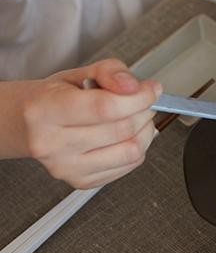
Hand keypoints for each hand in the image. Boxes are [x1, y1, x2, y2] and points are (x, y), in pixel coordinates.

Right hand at [16, 59, 161, 188]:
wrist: (27, 125)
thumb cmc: (52, 99)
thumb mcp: (76, 73)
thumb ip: (109, 71)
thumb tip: (133, 85)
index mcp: (45, 110)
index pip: (105, 107)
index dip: (138, 98)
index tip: (151, 89)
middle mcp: (51, 143)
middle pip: (121, 130)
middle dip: (144, 110)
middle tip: (145, 100)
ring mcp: (65, 167)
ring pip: (130, 151)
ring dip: (146, 130)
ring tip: (139, 117)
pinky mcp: (81, 181)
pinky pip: (128, 166)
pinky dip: (138, 147)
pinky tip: (128, 135)